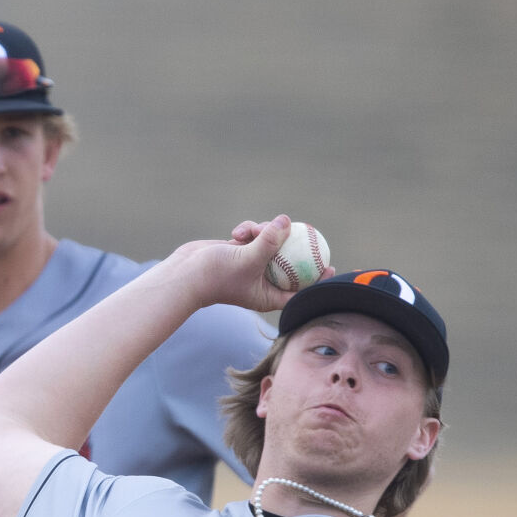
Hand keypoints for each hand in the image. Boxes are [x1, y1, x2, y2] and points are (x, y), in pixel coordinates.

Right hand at [165, 216, 332, 316]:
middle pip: (290, 263)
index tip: (331, 265)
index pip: (300, 289)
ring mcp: (252, 265)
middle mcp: (262, 281)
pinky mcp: (241, 251)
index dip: (317, 278)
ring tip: (250, 230)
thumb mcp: (248, 259)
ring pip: (272, 243)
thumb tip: (287, 221)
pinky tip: (237, 231)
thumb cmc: (215, 275)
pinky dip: (249, 230)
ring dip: (264, 231)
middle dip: (293, 245)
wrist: (185, 272)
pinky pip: (256, 235)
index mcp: (268, 294)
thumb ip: (269, 241)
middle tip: (307, 232)